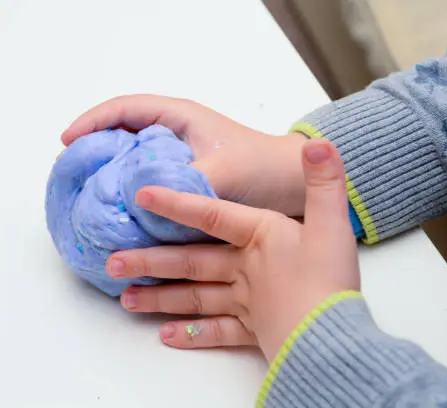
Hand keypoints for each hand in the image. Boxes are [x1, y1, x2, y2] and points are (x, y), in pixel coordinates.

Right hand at [62, 95, 306, 215]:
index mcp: (181, 118)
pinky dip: (137, 198)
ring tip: (92, 198)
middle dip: (98, 151)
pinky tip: (125, 217)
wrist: (296, 187)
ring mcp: (183, 160)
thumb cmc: (264, 168)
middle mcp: (179, 136)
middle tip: (75, 175)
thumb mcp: (221, 173)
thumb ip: (182, 187)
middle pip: (125, 135)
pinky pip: (154, 186)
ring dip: (116, 177)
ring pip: (138, 163)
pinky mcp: (190, 184)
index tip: (69, 142)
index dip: (93, 122)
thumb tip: (139, 204)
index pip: (126, 108)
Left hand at [105, 139, 359, 360]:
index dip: (177, 203)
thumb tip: (316, 144)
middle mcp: (244, 270)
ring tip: (127, 299)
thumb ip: (324, 182)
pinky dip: (192, 335)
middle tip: (112, 263)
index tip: (141, 196)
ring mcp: (245, 303)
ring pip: (196, 298)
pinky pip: (217, 332)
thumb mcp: (333, 224)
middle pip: (191, 262)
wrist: (331, 336)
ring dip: (161, 298)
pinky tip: (167, 336)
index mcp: (260, 238)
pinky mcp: (254, 332)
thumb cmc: (329, 280)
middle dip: (151, 261)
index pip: (211, 215)